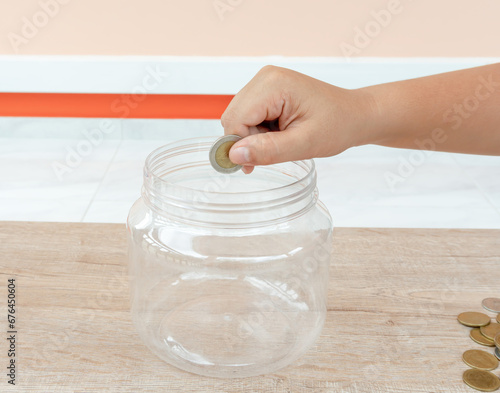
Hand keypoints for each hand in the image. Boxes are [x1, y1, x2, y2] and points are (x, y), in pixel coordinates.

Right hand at [221, 65, 373, 173]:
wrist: (355, 115)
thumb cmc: (337, 126)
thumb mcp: (304, 144)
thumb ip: (268, 150)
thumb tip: (234, 155)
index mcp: (274, 85)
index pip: (235, 120)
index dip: (239, 146)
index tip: (251, 166)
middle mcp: (265, 77)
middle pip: (233, 117)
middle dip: (247, 141)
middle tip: (273, 152)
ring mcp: (266, 81)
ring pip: (238, 117)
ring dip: (253, 136)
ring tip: (281, 140)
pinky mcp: (267, 89)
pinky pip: (248, 114)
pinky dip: (258, 130)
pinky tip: (278, 133)